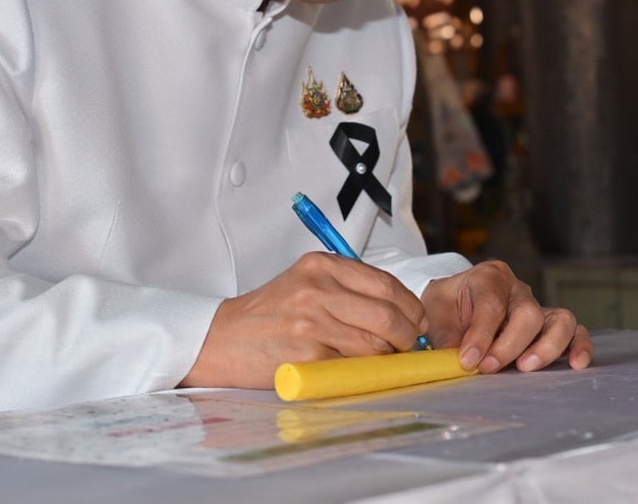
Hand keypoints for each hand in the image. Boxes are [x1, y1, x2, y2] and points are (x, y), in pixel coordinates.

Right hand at [180, 251, 428, 388]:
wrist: (222, 339)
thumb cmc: (269, 315)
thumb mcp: (305, 283)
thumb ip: (347, 289)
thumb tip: (400, 312)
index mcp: (321, 265)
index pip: (386, 284)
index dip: (410, 307)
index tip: (415, 322)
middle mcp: (317, 289)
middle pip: (388, 314)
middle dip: (408, 336)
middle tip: (407, 346)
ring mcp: (312, 321)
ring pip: (376, 343)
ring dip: (388, 357)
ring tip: (382, 360)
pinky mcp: (307, 353)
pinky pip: (353, 366)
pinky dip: (363, 371)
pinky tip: (356, 369)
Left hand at [421, 260, 591, 373]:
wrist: (457, 301)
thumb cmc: (448, 305)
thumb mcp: (436, 312)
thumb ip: (445, 333)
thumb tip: (457, 359)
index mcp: (488, 277)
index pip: (491, 304)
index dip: (481, 335)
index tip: (469, 361)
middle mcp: (518, 289)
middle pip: (527, 313)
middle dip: (508, 345)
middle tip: (489, 368)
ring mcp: (538, 305)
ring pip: (559, 320)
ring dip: (546, 347)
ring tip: (526, 367)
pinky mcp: (551, 324)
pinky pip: (575, 331)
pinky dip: (579, 346)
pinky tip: (576, 363)